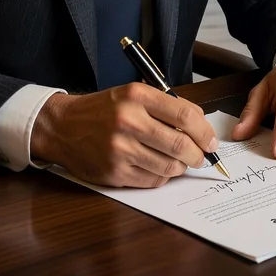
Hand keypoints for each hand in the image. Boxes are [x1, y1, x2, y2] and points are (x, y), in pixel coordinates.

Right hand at [30, 83, 218, 187]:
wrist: (63, 127)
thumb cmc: (103, 110)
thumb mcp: (132, 94)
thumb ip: (165, 106)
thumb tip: (200, 124)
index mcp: (136, 96)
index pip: (184, 114)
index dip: (205, 131)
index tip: (212, 140)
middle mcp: (129, 121)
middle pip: (180, 144)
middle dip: (199, 154)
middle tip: (203, 157)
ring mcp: (121, 150)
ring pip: (169, 166)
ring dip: (181, 167)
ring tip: (180, 162)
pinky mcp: (115, 173)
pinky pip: (152, 180)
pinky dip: (163, 176)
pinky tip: (159, 167)